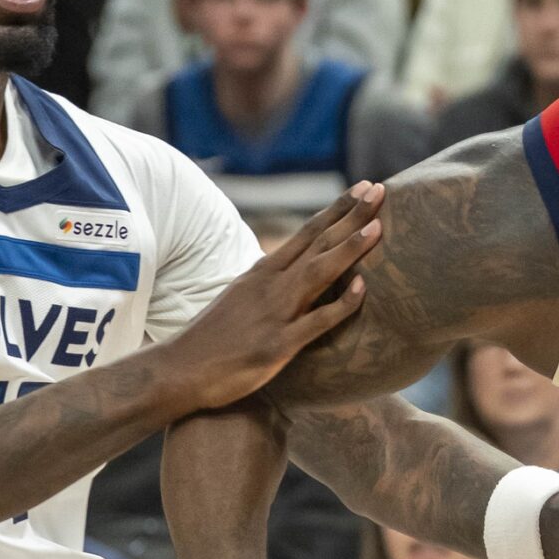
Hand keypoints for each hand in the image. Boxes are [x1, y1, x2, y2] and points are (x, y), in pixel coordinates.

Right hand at [163, 184, 386, 410]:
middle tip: (379, 189)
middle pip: (317, 243)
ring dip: (349, 249)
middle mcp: (271, 286)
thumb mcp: (242, 299)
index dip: (337, 210)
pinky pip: (315, 322)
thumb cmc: (212, 339)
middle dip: (350, 216)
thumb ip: (270, 284)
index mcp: (264, 273)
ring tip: (377, 227)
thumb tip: (294, 272)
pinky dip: (340, 305)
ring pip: (318, 273)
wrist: (178, 370)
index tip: (364, 187)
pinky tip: (362, 289)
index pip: (307, 233)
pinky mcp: (277, 345)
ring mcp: (275, 313)